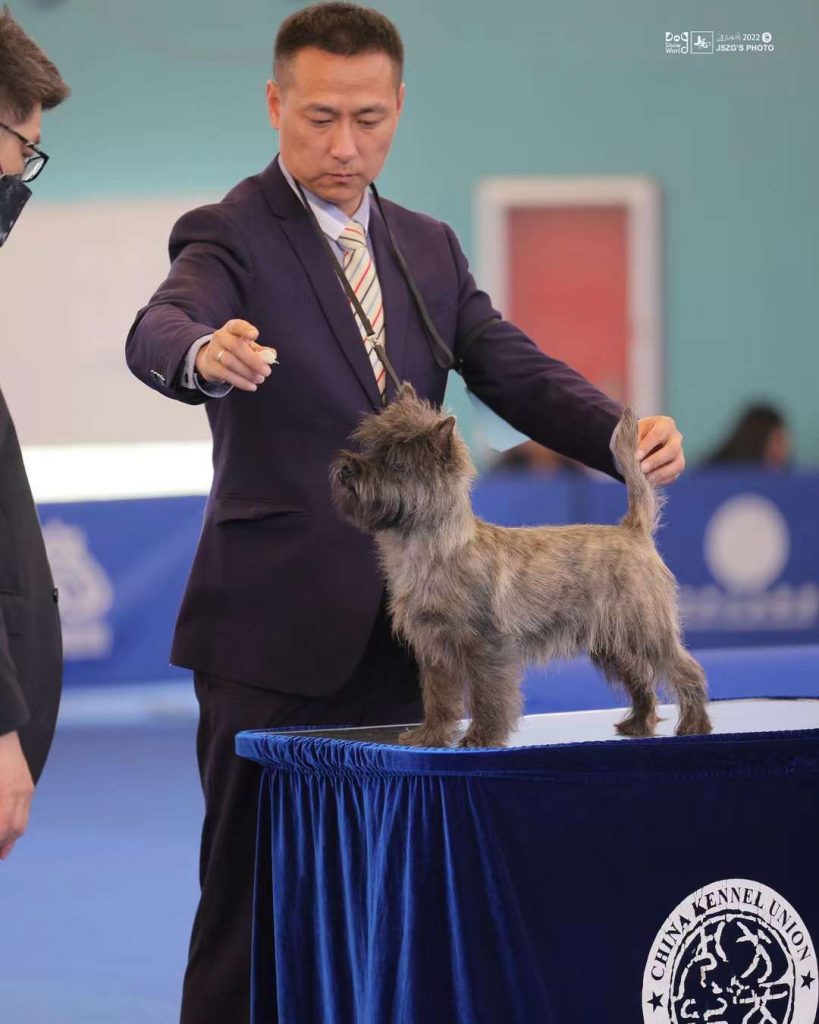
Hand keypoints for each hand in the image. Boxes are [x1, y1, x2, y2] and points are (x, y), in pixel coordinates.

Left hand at [0, 731, 33, 859]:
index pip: (2, 826)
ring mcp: (25, 787)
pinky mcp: (27, 783)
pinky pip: (24, 810)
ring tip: (2, 850)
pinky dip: (16, 824)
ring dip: (10, 838)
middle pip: (14, 828)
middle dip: (2, 844)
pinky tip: (8, 830)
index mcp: (4, 791)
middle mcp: (17, 791)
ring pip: (21, 822)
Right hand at [196, 319, 277, 392]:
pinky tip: (252, 386)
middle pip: (235, 346)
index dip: (245, 329)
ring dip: (248, 373)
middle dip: (253, 360)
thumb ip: (261, 350)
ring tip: (260, 379)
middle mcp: (220, 337)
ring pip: (230, 362)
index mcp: (231, 328)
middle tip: (267, 371)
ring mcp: (213, 351)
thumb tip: (272, 355)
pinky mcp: (210, 366)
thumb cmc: (236, 351)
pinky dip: (241, 382)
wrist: (212, 360)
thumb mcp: (249, 347)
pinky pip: (226, 375)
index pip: (237, 325)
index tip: (255, 335)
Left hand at [636, 416, 684, 485]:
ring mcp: (679, 453)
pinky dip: (662, 479)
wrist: (637, 446)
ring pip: (678, 464)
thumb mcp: (630, 434)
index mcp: (665, 424)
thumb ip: (633, 442)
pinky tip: (650, 481)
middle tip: (642, 468)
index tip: (636, 456)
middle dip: (656, 460)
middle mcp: (676, 438)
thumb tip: (637, 457)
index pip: (659, 434)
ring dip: (661, 473)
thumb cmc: (634, 437)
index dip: (648, 445)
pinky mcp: (677, 466)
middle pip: (672, 449)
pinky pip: (674, 475)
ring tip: (646, 478)